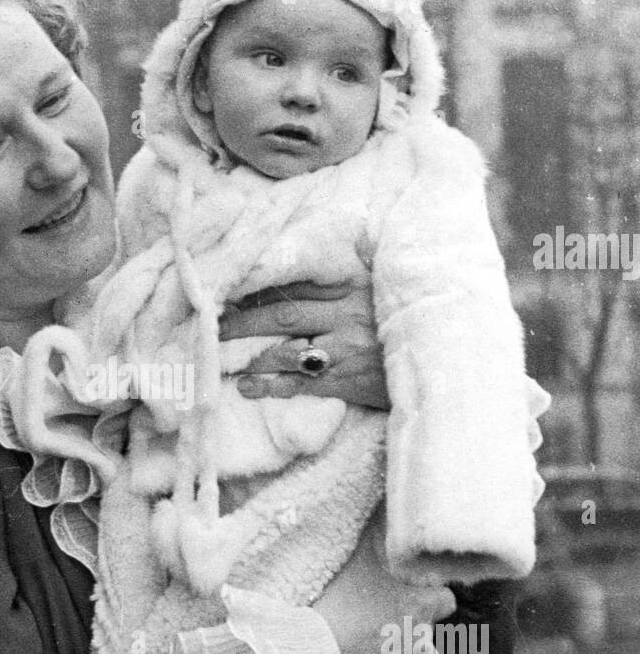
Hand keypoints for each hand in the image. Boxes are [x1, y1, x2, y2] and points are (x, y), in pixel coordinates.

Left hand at [219, 281, 388, 409]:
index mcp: (354, 284)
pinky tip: (248, 388)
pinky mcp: (350, 380)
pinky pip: (302, 384)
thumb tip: (301, 266)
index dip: (259, 284)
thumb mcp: (382, 287)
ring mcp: (347, 349)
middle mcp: (347, 314)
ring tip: (219, 361)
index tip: (227, 286)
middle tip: (208, 325)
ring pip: (286, 350)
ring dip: (251, 356)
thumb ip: (349, 276)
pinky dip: (272, 386)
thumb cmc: (405, 320)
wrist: (445, 358)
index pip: (296, 281)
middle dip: (241, 321)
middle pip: (281, 314)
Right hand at [313, 517, 455, 653]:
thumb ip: (375, 543)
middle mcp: (425, 641)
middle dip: (418, 640)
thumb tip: (384, 511)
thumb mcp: (355, 566)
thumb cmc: (334, 608)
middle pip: (435, 643)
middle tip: (388, 633)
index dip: (430, 600)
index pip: (446, 600)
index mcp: (421, 605)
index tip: (414, 600)